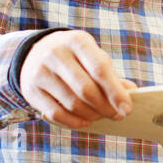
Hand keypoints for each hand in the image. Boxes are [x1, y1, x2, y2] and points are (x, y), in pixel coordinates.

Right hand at [19, 30, 135, 128]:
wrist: (34, 52)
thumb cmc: (74, 56)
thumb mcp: (91, 55)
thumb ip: (109, 73)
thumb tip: (130, 92)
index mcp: (77, 41)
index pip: (100, 68)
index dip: (116, 91)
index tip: (127, 108)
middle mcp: (56, 54)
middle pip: (86, 89)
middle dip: (105, 107)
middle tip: (117, 115)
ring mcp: (41, 72)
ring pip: (72, 103)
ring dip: (92, 115)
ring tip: (101, 116)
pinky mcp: (31, 91)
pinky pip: (56, 113)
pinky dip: (74, 121)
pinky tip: (85, 121)